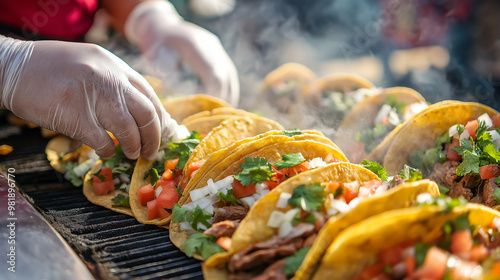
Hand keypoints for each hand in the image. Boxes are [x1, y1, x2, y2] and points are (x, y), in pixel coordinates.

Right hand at [0, 36, 177, 159]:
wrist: (12, 67)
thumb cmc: (51, 68)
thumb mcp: (92, 62)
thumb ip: (116, 82)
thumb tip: (138, 111)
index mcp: (115, 66)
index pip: (149, 95)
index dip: (159, 118)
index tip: (162, 133)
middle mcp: (109, 79)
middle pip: (146, 114)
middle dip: (153, 137)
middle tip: (151, 151)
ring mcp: (92, 96)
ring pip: (128, 129)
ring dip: (134, 146)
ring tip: (133, 154)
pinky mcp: (75, 115)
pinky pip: (102, 141)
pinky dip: (108, 151)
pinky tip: (107, 152)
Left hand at [125, 1, 239, 106]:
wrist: (160, 23)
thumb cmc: (155, 45)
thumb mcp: (157, 61)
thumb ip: (171, 78)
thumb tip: (186, 101)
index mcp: (194, 45)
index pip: (213, 73)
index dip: (214, 94)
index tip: (208, 110)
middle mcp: (210, 44)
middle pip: (225, 76)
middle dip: (222, 98)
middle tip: (216, 117)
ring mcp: (216, 48)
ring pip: (229, 76)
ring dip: (227, 96)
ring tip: (220, 114)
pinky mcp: (218, 53)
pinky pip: (228, 74)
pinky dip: (227, 90)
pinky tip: (221, 103)